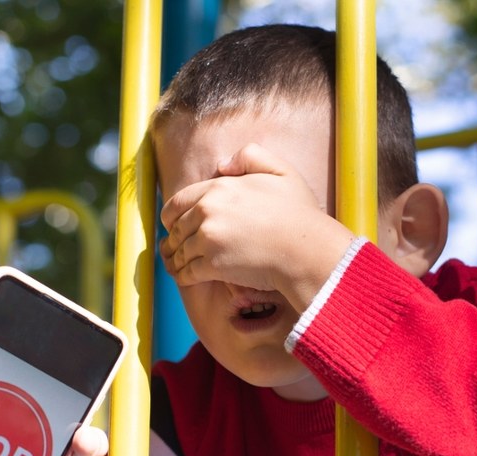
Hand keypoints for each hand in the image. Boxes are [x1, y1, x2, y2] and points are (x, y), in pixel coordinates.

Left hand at [159, 142, 352, 310]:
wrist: (305, 249)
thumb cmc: (298, 214)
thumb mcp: (281, 171)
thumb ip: (251, 156)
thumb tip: (223, 165)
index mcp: (219, 187)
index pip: (179, 202)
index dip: (172, 215)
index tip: (173, 225)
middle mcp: (207, 211)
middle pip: (177, 229)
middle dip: (174, 239)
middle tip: (173, 248)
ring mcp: (208, 239)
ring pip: (180, 252)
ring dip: (176, 259)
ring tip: (177, 266)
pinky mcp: (212, 265)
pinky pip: (186, 272)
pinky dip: (183, 276)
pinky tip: (185, 277)